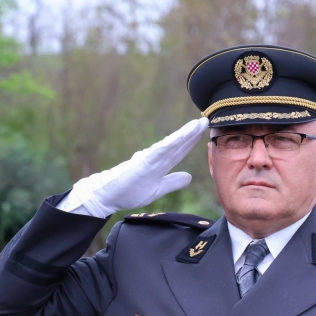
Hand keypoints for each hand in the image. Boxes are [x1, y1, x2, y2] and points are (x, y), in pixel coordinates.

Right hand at [59, 118, 208, 217]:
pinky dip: (170, 144)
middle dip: (193, 133)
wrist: (108, 195)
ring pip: (171, 144)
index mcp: (160, 164)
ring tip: (198, 124)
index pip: (180, 150)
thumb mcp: (157, 189)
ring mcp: (149, 159)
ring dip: (185, 134)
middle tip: (206, 120)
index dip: (193, 141)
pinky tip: (181, 137)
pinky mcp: (142, 163)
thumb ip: (172, 182)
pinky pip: (159, 152)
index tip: (205, 131)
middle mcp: (156, 158)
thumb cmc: (129, 191)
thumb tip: (189, 177)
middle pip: (178, 144)